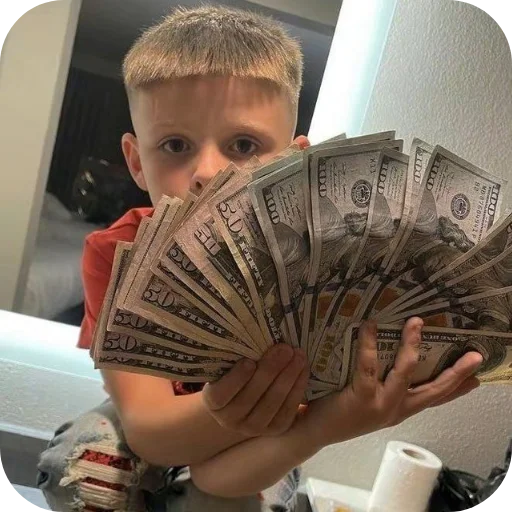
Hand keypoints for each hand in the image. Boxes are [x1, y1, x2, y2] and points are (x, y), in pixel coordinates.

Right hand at [202, 344, 308, 435]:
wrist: (246, 396)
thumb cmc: (235, 370)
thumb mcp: (227, 365)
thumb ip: (234, 355)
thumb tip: (250, 328)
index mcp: (213, 403)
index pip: (221, 394)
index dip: (235, 379)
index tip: (248, 361)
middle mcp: (230, 420)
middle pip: (251, 396)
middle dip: (270, 370)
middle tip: (284, 348)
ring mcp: (253, 428)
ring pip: (272, 403)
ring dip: (288, 377)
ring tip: (298, 355)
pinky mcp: (274, 429)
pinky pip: (288, 409)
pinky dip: (297, 387)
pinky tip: (303, 369)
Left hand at [304, 317, 482, 447]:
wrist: (315, 432)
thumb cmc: (341, 411)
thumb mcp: (371, 401)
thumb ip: (384, 384)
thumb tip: (390, 356)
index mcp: (399, 409)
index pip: (434, 398)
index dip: (456, 389)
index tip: (477, 378)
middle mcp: (395, 409)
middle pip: (433, 390)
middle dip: (455, 373)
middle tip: (475, 356)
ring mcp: (380, 405)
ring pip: (404, 372)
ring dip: (412, 345)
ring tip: (416, 323)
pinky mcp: (361, 398)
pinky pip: (368, 366)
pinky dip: (370, 344)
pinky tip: (370, 326)